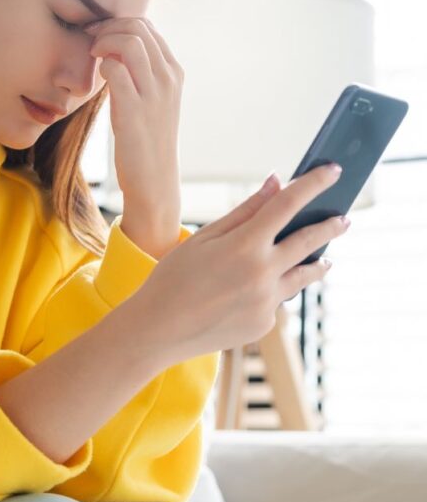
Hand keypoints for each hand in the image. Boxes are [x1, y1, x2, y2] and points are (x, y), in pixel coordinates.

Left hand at [85, 13, 184, 247]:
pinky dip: (101, 65)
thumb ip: (142, 73)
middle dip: (106, 27)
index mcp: (173, 71)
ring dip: (102, 41)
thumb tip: (116, 50)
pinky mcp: (134, 110)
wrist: (154, 179)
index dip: (116, 23)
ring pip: (129, 41)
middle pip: (137, 27)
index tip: (96, 34)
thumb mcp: (152, 100)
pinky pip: (115, 69)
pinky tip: (94, 79)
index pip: (146, 26)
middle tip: (87, 41)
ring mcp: (154, 93)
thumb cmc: (146, 139)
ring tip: (90, 55)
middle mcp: (168, 78)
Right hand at [122, 164, 347, 368]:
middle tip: (343, 219)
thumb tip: (274, 183)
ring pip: (304, 276)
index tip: (332, 170)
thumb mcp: (204, 238)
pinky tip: (260, 289)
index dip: (313, 184)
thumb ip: (244, 211)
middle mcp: (263, 273)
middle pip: (309, 241)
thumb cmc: (173, 277)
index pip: (288, 204)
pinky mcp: (264, 324)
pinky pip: (278, 300)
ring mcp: (267, 302)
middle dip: (329, 226)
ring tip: (326, 258)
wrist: (158, 330)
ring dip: (318, 263)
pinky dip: (275, 289)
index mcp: (245, 245)